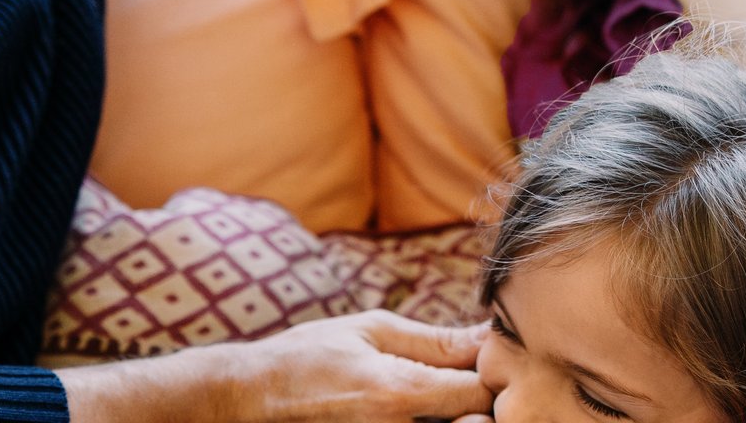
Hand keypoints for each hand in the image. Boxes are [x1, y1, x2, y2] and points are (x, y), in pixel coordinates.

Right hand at [220, 310, 492, 422]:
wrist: (249, 401)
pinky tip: (424, 413)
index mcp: (400, 394)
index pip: (483, 392)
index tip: (485, 362)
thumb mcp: (371, 332)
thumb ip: (436, 341)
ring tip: (444, 400)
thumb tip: (491, 334)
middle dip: (484, 407)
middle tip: (470, 387)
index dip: (495, 376)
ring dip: (458, 418)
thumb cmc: (307, 359)